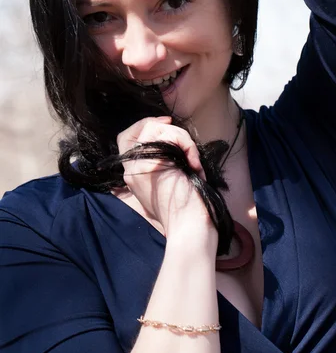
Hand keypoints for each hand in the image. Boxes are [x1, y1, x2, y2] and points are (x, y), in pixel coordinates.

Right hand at [117, 117, 215, 240]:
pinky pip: (169, 136)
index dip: (143, 126)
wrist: (190, 227)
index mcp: (134, 175)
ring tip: (193, 160)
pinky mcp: (149, 165)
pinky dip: (187, 145)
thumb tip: (172, 141)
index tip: (166, 125)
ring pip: (156, 129)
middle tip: (176, 131)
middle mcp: (130, 170)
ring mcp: (137, 167)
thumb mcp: (168, 182)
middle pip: (138, 129)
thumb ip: (161, 163)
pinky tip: (194, 165)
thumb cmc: (187, 208)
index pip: (125, 139)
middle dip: (160, 126)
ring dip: (181, 139)